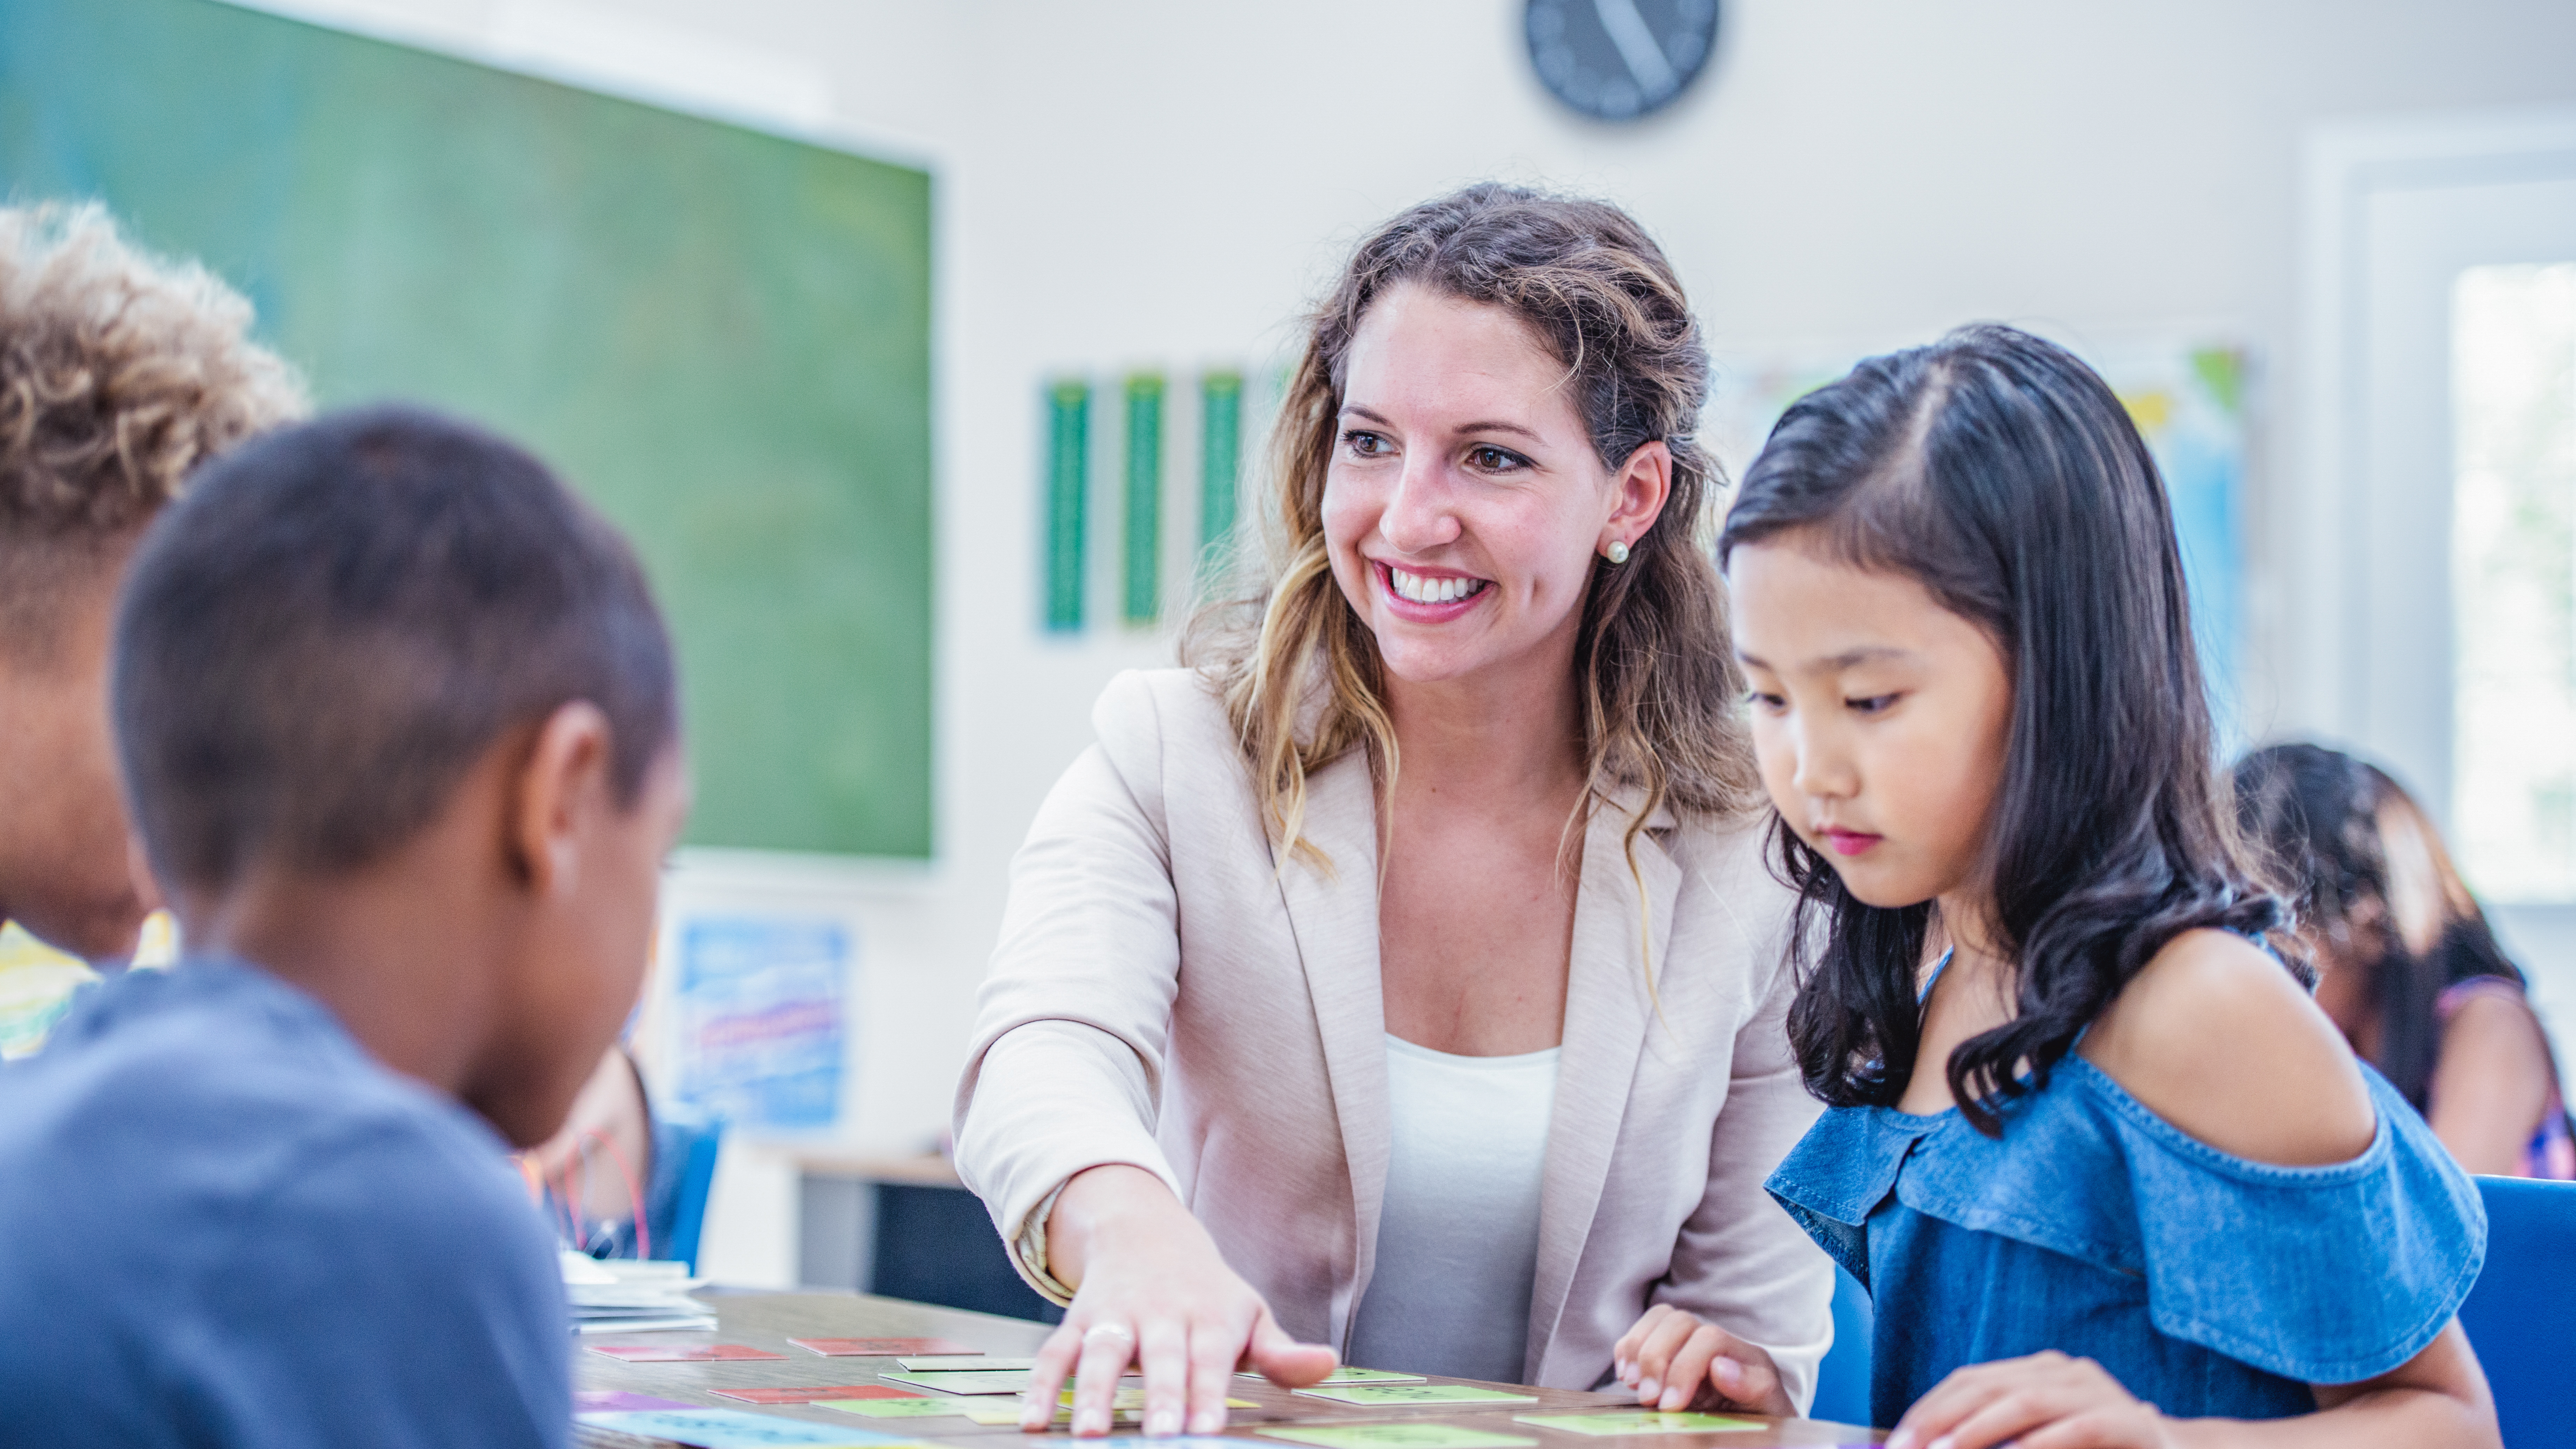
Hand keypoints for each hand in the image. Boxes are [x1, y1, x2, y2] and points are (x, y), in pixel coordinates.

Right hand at [1022, 1165, 1337, 1436]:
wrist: (1145, 1231)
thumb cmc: (1207, 1291)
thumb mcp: (1249, 1313)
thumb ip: (1281, 1352)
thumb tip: (1327, 1365)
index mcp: (1208, 1316)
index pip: (1210, 1359)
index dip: (1208, 1394)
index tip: (1206, 1430)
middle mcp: (1160, 1313)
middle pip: (1159, 1357)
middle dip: (1160, 1396)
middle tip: (1161, 1434)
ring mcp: (1115, 1316)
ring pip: (1101, 1354)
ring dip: (1094, 1394)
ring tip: (1090, 1433)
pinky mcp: (1079, 1321)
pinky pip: (1055, 1352)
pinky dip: (1042, 1385)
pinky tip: (1037, 1420)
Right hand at [1610, 1304, 1793, 1416]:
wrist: (1756, 1432)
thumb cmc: (1761, 1421)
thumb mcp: (1768, 1409)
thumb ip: (1752, 1387)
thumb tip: (1720, 1367)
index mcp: (1745, 1355)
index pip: (1709, 1339)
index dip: (1684, 1368)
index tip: (1670, 1405)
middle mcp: (1716, 1343)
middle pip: (1678, 1322)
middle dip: (1656, 1358)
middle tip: (1649, 1398)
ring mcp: (1691, 1345)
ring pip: (1658, 1319)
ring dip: (1638, 1350)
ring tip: (1634, 1385)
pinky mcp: (1669, 1354)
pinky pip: (1642, 1332)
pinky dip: (1628, 1349)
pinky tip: (1628, 1376)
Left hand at [1887, 1351, 2172, 1448]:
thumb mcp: (2040, 1438)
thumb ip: (1997, 1438)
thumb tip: (1938, 1446)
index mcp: (2039, 1370)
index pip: (1970, 1380)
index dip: (1930, 1408)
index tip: (1898, 1439)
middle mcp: (2064, 1370)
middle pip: (1987, 1386)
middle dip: (1941, 1419)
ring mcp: (2096, 1391)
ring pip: (2024, 1402)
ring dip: (1978, 1431)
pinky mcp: (2126, 1420)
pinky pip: (2075, 1430)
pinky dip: (2038, 1446)